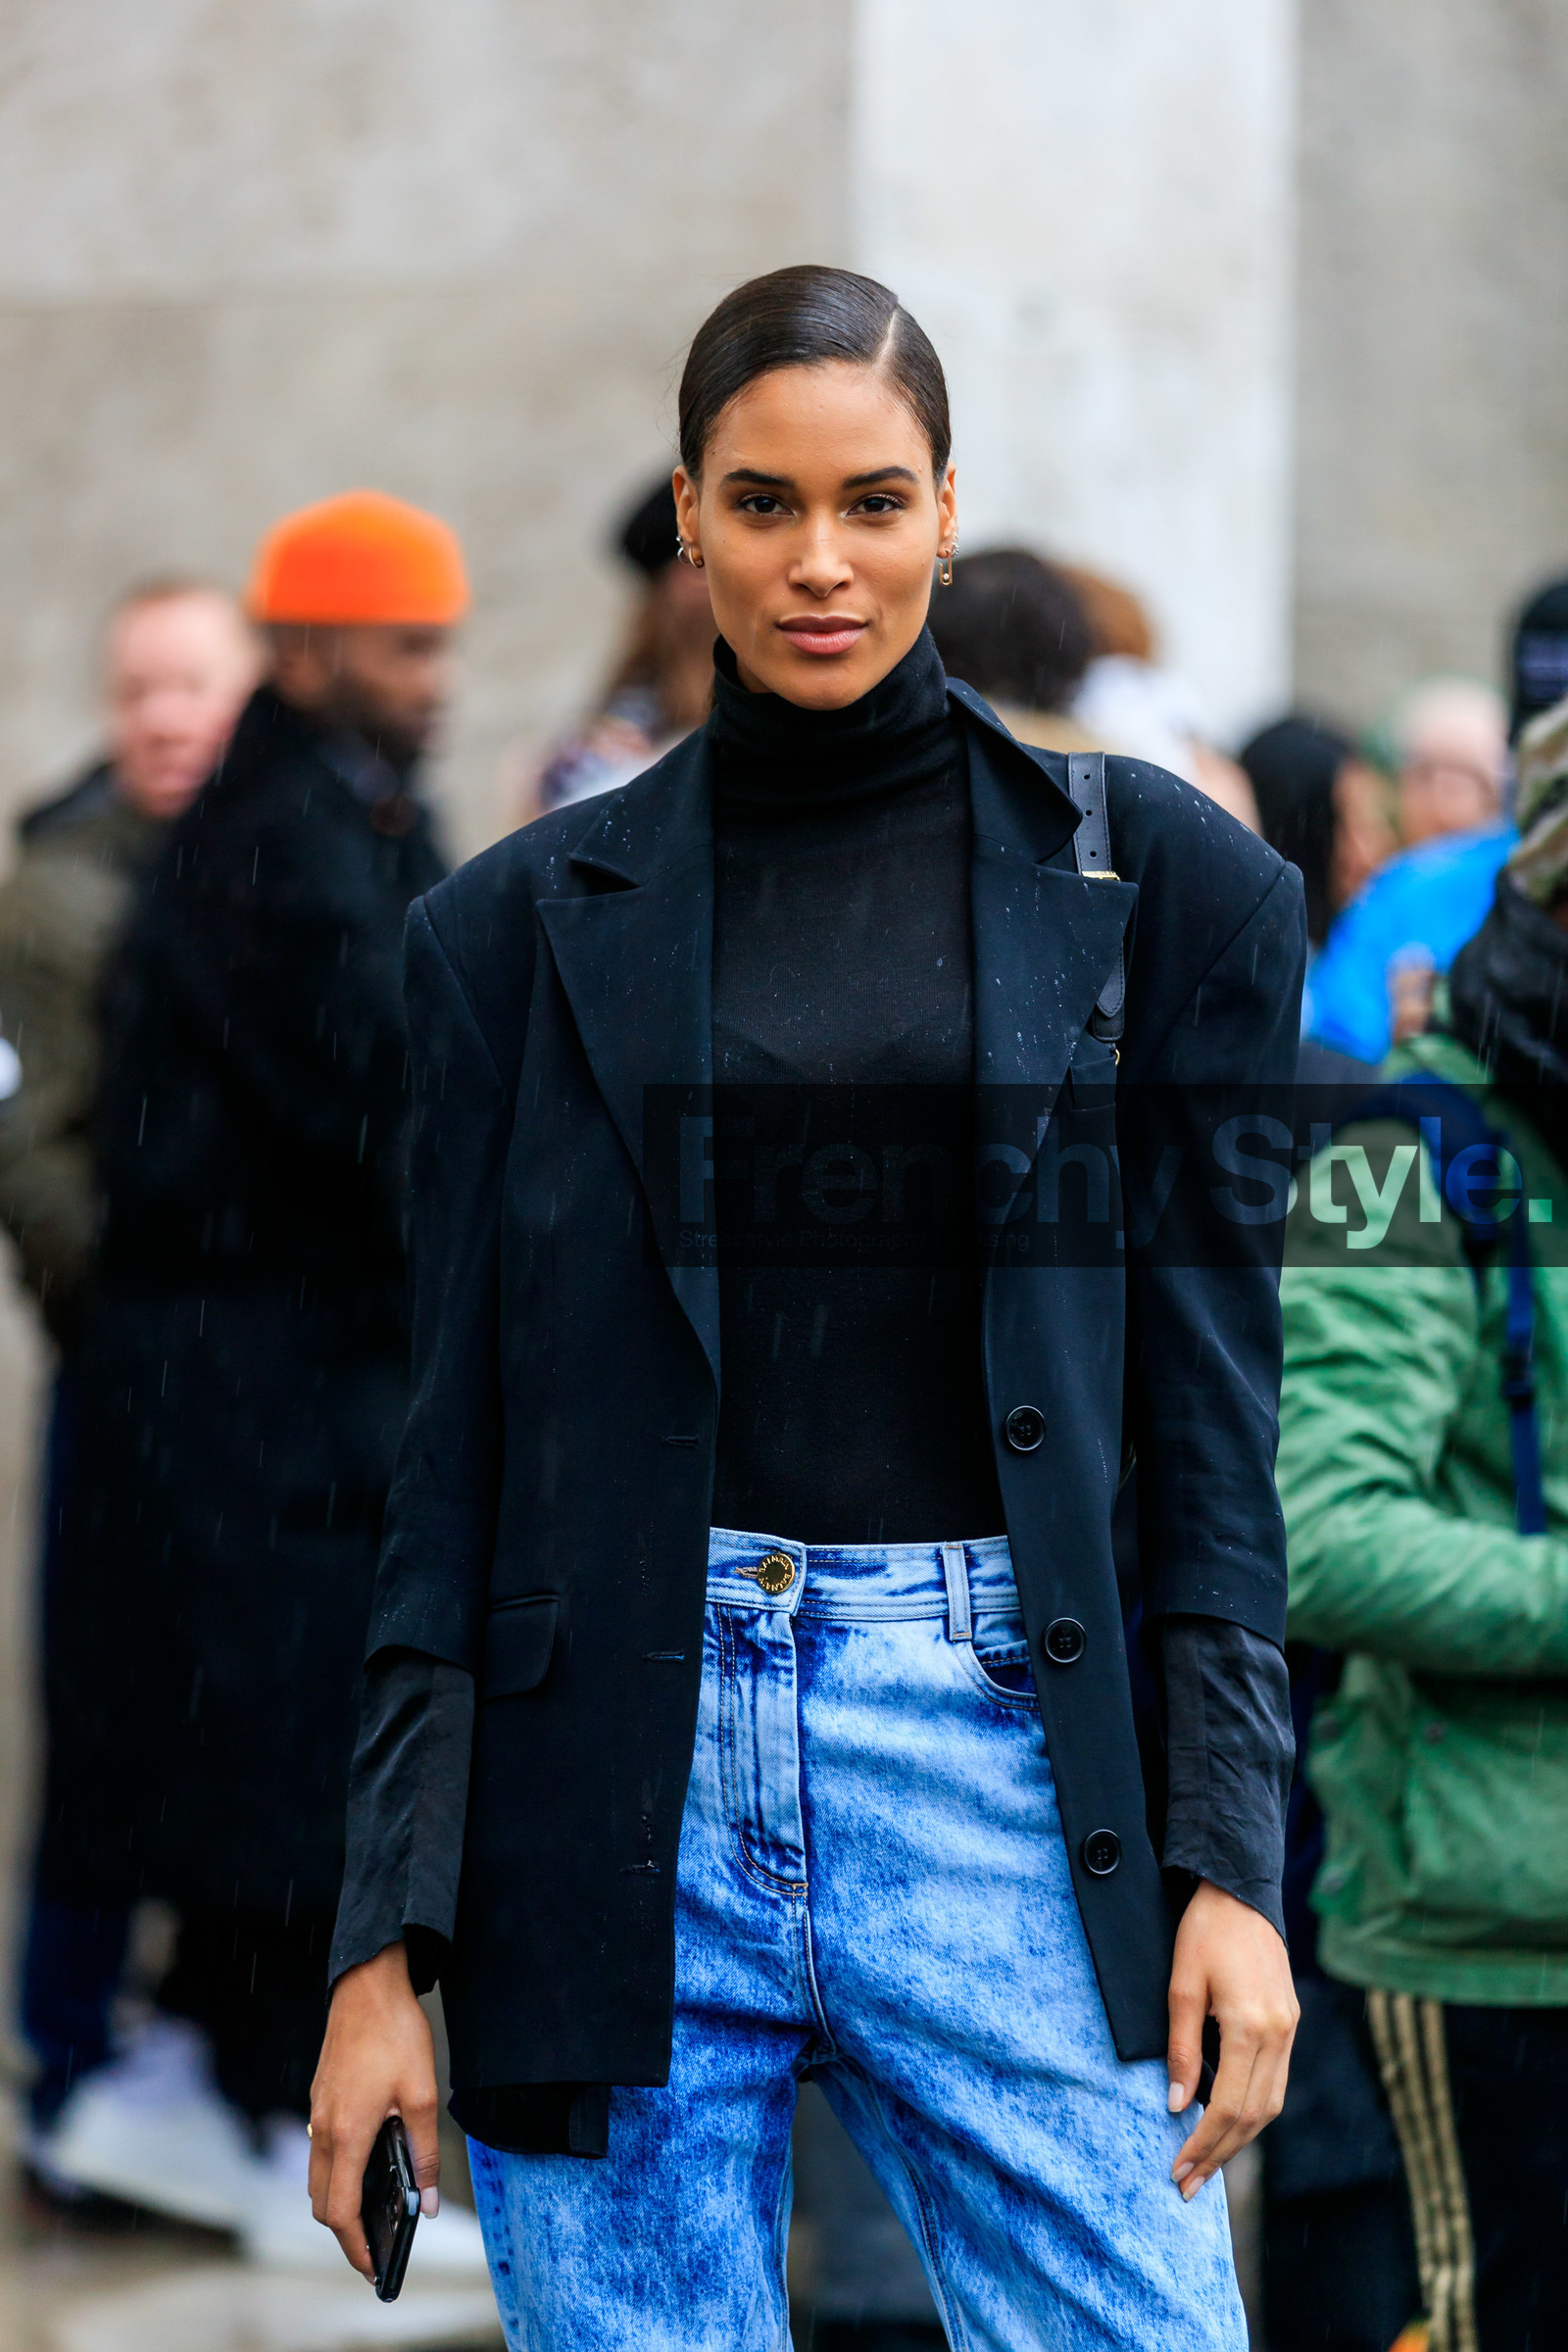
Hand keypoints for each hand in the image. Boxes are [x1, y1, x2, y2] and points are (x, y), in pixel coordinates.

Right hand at [309, 1940, 440, 2276]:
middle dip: (345, 2231)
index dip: (355, 2245)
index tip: (372, 2267)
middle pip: (321, 2201)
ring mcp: (317, 2112)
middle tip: (375, 2247)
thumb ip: (424, 2152)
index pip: (339, 2211)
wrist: (366, 1984)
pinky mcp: (320, 2098)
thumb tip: (428, 2203)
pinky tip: (367, 2165)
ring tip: (373, 2213)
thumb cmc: (395, 2034)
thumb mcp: (422, 2095)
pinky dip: (336, 2172)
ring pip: (317, 2177)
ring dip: (338, 2201)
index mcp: (348, 2133)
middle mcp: (324, 2129)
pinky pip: (320, 2150)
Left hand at [1166, 1881, 1296, 2199]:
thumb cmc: (1204, 1932)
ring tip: (1206, 2164)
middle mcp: (1278, 2035)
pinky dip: (1253, 2112)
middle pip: (1253, 2117)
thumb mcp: (1181, 1986)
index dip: (1202, 2143)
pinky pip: (1276, 2084)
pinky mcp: (1290, 2024)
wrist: (1240, 1892)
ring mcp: (1289, 2031)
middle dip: (1219, 2155)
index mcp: (1250, 2026)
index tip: (1177, 2168)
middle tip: (1188, 2184)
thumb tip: (1176, 2104)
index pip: (1227, 2106)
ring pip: (1270, 2106)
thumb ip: (1181, 2048)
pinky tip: (1229, 2124)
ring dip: (1238, 2140)